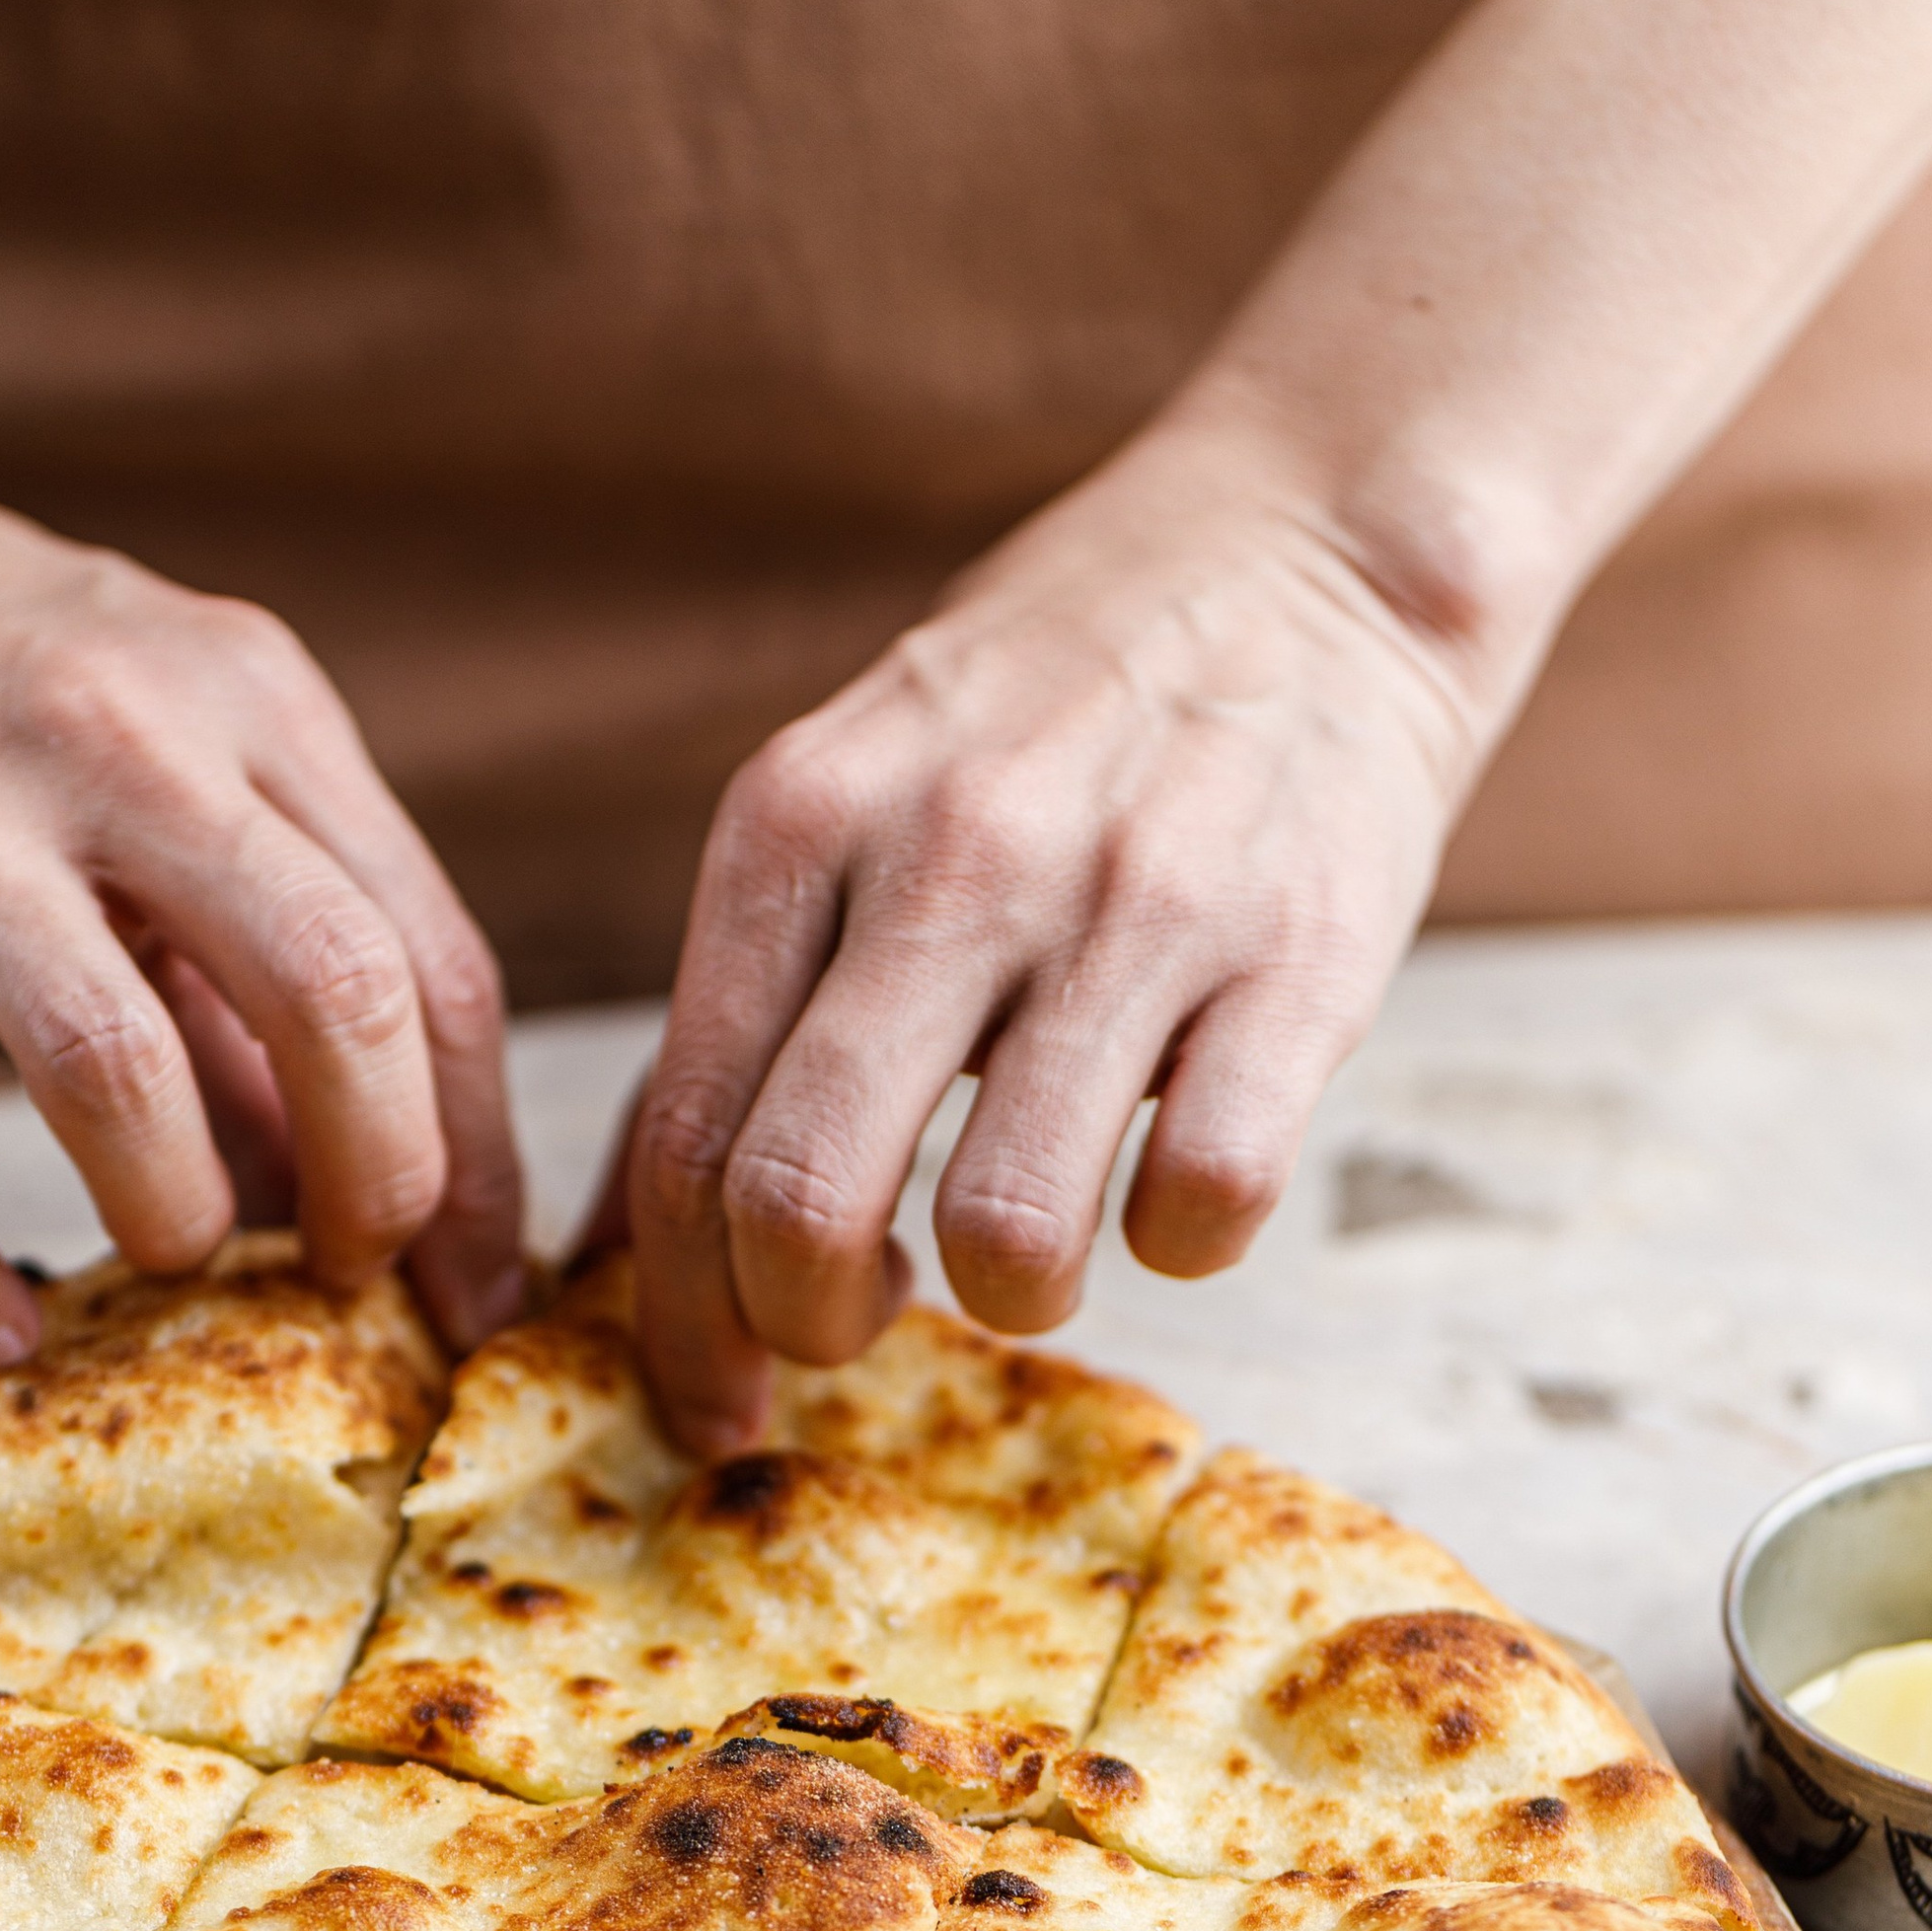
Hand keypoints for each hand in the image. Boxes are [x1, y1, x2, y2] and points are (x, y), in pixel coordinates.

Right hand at [0, 429, 523, 1360]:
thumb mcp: (169, 746)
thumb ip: (270, 951)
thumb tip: (378, 1193)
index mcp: (247, 694)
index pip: (427, 958)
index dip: (473, 1151)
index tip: (471, 1274)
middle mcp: (112, 737)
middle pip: (329, 993)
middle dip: (379, 1181)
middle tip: (350, 1274)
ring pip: (112, 1071)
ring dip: (176, 1214)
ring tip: (174, 1252)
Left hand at [627, 430, 1493, 1449]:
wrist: (1315, 535)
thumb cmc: (1050, 707)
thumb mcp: (849, 794)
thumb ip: (742, 1003)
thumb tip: (616, 1245)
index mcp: (798, 820)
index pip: (683, 1133)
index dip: (677, 1316)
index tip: (703, 1394)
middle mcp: (948, 855)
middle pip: (802, 1202)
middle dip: (810, 1328)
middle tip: (854, 1328)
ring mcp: (1132, 904)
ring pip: (1011, 1235)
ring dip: (1011, 1294)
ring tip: (1033, 1240)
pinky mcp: (1303, 957)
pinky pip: (1203, 1201)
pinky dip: (1178, 1241)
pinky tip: (1171, 1178)